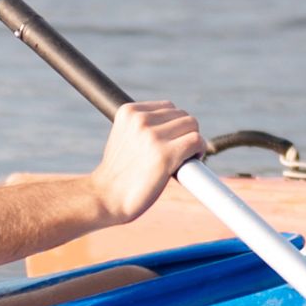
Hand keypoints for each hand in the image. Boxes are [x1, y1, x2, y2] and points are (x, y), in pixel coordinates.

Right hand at [89, 100, 203, 223]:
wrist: (106, 198)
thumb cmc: (118, 172)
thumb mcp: (124, 137)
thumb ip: (143, 126)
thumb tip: (174, 126)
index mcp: (128, 111)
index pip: (168, 107)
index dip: (174, 125)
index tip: (170, 142)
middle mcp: (140, 120)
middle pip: (183, 115)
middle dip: (184, 133)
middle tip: (179, 152)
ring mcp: (153, 136)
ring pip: (192, 126)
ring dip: (193, 141)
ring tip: (183, 158)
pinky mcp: (165, 155)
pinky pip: (197, 141)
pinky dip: (199, 150)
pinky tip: (193, 160)